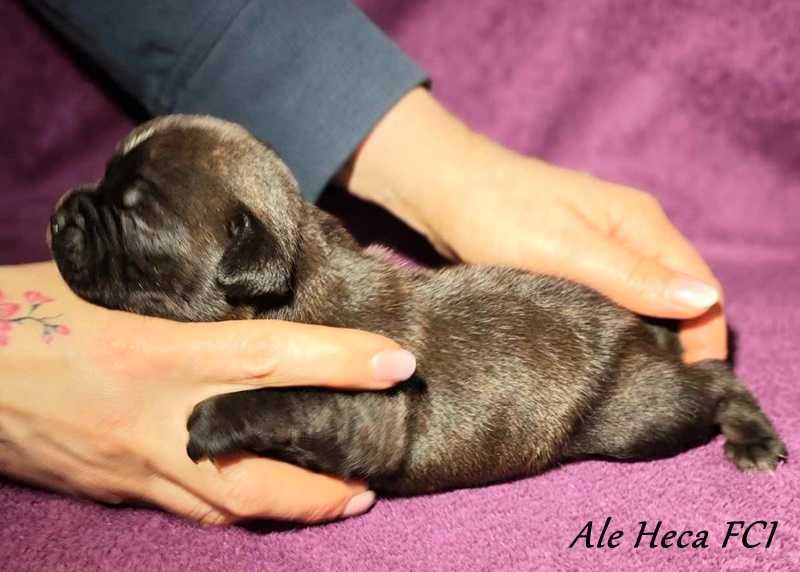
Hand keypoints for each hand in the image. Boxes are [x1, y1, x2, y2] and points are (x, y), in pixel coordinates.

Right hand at [0, 262, 415, 523]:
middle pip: (256, 473)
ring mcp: (130, 464)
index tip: (395, 362)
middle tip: (371, 485)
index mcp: (159, 353)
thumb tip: (240, 296)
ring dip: (285, 508)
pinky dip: (229, 508)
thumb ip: (179, 297)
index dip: (340, 360)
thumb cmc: (29, 310)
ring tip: (336, 499)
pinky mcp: (109, 487)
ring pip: (222, 507)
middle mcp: (153, 419)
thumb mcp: (109, 285)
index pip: (270, 356)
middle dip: (322, 489)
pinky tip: (253, 497)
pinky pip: (181, 507)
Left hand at [342, 88, 725, 362]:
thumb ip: (631, 276)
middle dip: (678, 343)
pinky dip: (613, 327)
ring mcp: (602, 248)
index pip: (701, 288)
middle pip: (677, 297)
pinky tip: (599, 354)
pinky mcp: (573, 262)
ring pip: (643, 302)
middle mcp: (630, 234)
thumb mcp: (564, 248)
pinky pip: (611, 300)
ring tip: (629, 382)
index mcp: (641, 224)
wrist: (441, 189)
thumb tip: (704, 302)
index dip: (703, 339)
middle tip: (655, 394)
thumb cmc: (496, 212)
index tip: (686, 388)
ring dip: (645, 338)